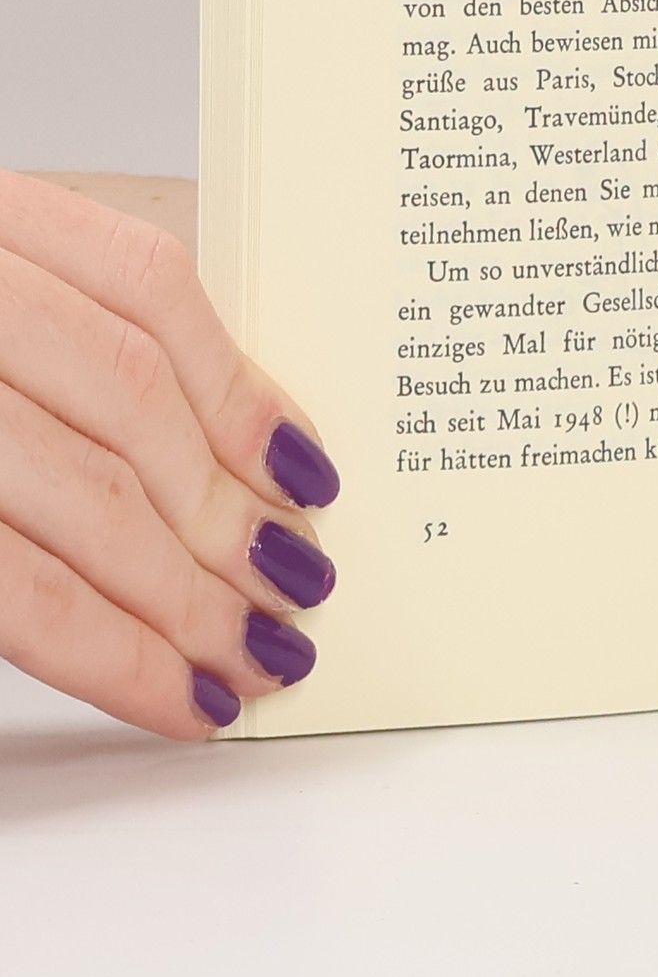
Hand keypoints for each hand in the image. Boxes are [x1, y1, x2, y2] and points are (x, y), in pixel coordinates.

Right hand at [0, 172, 338, 737]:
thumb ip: (73, 325)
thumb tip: (238, 440)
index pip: (146, 288)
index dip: (242, 385)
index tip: (309, 470)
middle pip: (126, 404)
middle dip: (227, 510)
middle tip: (301, 585)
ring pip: (75, 502)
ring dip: (183, 598)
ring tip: (255, 656)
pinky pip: (7, 589)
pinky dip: (100, 649)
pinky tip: (167, 688)